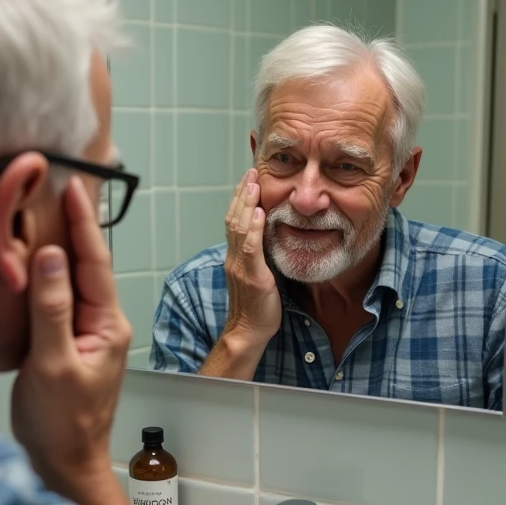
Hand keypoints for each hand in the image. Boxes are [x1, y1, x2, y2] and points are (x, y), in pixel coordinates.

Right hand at [11, 177, 131, 494]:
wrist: (65, 464)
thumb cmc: (61, 424)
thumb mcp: (53, 363)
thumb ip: (52, 308)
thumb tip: (52, 256)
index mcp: (106, 325)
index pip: (95, 264)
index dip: (82, 224)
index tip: (73, 187)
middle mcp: (102, 324)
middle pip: (89, 266)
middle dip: (77, 226)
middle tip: (64, 185)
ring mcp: (87, 334)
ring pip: (75, 281)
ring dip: (65, 247)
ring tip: (52, 211)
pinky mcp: (69, 344)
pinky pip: (61, 300)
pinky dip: (50, 276)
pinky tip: (39, 262)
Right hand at [221, 169, 280, 345]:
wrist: (248, 332)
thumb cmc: (257, 308)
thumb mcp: (258, 276)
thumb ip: (260, 256)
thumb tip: (272, 237)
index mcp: (235, 257)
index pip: (234, 221)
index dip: (240, 200)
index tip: (248, 180)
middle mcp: (233, 258)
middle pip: (233, 218)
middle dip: (242, 194)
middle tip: (251, 172)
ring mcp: (240, 267)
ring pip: (239, 228)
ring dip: (247, 203)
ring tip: (253, 183)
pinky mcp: (252, 277)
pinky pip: (251, 248)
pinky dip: (255, 228)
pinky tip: (260, 213)